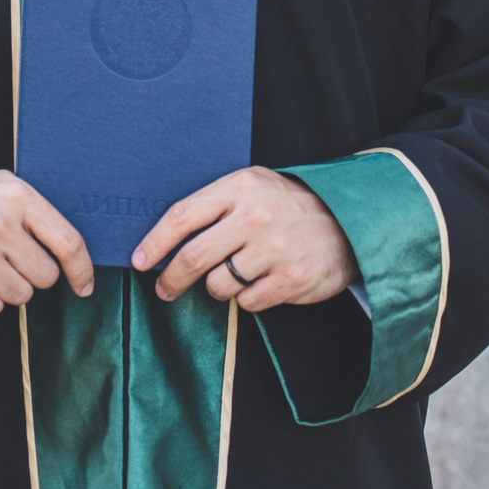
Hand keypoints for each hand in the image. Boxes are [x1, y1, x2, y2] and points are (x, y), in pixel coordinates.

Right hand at [0, 171, 95, 317]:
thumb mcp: (7, 188)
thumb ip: (41, 215)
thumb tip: (77, 258)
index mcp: (18, 198)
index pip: (68, 243)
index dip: (82, 271)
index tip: (83, 286)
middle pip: (46, 277)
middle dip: (32, 274)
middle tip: (9, 258)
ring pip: (20, 296)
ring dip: (8, 287)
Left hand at [130, 166, 356, 312]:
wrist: (349, 222)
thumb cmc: (287, 206)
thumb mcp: (252, 187)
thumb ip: (214, 205)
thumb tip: (164, 237)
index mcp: (239, 188)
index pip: (182, 216)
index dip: (155, 242)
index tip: (139, 260)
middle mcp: (255, 216)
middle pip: (193, 256)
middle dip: (171, 278)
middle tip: (164, 288)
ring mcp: (274, 249)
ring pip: (218, 284)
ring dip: (216, 287)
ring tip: (233, 275)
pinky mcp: (291, 279)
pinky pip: (246, 301)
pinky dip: (246, 298)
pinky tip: (260, 283)